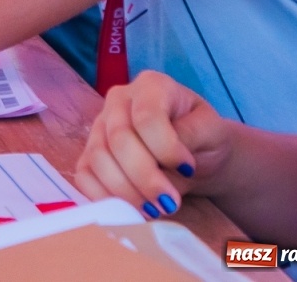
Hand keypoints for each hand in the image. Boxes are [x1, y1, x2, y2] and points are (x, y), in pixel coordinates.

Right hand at [74, 71, 232, 218]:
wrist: (195, 155)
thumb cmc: (204, 137)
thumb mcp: (212, 130)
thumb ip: (193, 136)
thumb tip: (170, 160)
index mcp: (151, 86)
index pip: (146, 116)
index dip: (166, 148)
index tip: (188, 168)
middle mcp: (118, 101)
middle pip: (118, 139)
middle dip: (145, 177)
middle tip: (170, 202)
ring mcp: (99, 127)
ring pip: (98, 159)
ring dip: (126, 192)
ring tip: (154, 208)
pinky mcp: (90, 154)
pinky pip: (84, 176)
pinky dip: (104, 197)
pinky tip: (131, 209)